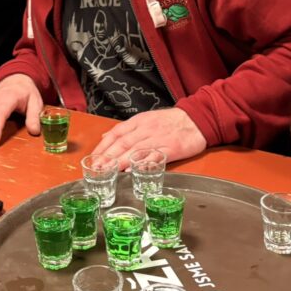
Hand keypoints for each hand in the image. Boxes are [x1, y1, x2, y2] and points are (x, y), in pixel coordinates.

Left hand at [90, 107, 206, 168]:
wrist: (196, 119)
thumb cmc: (170, 121)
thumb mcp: (146, 119)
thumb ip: (126, 129)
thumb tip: (106, 137)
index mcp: (139, 122)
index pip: (116, 133)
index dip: (103, 146)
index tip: (93, 158)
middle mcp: (146, 129)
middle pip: (123, 143)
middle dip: (108, 156)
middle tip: (96, 168)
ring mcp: (158, 139)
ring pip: (135, 150)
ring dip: (120, 161)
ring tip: (108, 171)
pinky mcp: (171, 149)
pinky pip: (155, 157)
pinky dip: (143, 163)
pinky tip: (133, 169)